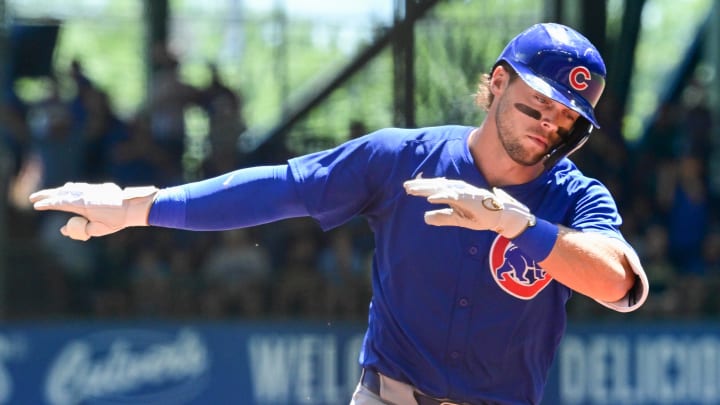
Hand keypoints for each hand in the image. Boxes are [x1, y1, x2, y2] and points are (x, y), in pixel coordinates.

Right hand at [29, 182, 157, 240]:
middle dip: (45, 195)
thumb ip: (80, 230)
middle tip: (33, 198)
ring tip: (46, 194)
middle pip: (60, 193)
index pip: (59, 203)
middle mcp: (84, 195)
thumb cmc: (117, 220)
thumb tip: (63, 230)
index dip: (46, 204)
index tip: (36, 206)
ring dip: (56, 191)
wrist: (132, 205)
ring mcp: (90, 189)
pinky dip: (69, 188)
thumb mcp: (99, 229)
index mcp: (82, 205)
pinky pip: (79, 187)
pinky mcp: (96, 188)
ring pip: (69, 188)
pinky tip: (66, 188)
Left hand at [403, 177, 534, 238]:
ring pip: (441, 188)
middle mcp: (458, 189)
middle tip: (405, 186)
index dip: (421, 187)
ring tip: (413, 190)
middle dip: (420, 185)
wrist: (502, 216)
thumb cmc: (481, 215)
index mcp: (455, 193)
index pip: (435, 188)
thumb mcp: (457, 219)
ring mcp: (464, 193)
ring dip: (426, 188)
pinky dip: (441, 196)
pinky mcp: (469, 198)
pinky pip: (453, 197)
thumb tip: (424, 217)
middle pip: (435, 186)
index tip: (408, 188)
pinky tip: (430, 198)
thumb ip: (442, 217)